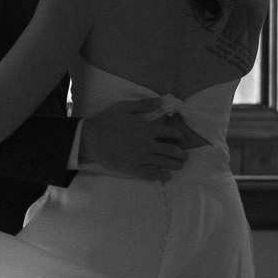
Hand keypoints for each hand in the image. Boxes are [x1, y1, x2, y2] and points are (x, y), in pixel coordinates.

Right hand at [77, 98, 205, 179]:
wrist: (90, 139)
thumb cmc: (106, 121)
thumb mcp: (124, 107)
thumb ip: (144, 105)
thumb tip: (160, 101)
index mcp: (146, 129)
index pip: (168, 133)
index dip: (178, 136)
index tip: (182, 139)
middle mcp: (146, 144)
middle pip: (170, 150)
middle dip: (181, 154)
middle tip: (186, 156)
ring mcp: (140, 158)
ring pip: (163, 162)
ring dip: (175, 164)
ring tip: (180, 166)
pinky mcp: (132, 168)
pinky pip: (150, 174)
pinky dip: (161, 175)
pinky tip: (167, 176)